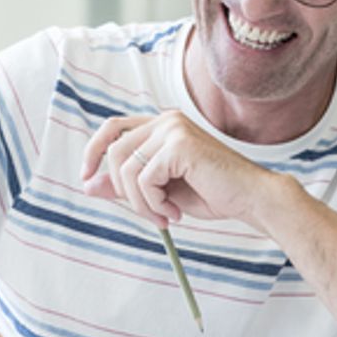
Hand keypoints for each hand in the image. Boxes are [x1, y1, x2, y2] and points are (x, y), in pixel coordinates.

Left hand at [78, 110, 276, 228]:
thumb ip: (126, 185)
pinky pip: (144, 180)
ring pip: (126, 170)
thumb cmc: (211, 194)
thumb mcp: (159, 191)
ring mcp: (173, 129)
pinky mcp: (179, 145)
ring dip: (140, 203)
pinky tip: (176, 212)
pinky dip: (154, 204)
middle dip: (123, 191)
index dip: (93, 151)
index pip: (113, 128)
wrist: (250, 199)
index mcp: (162, 125)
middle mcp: (166, 120)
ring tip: (164, 216)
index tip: (86, 178)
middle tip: (150, 215)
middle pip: (115, 153)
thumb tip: (87, 185)